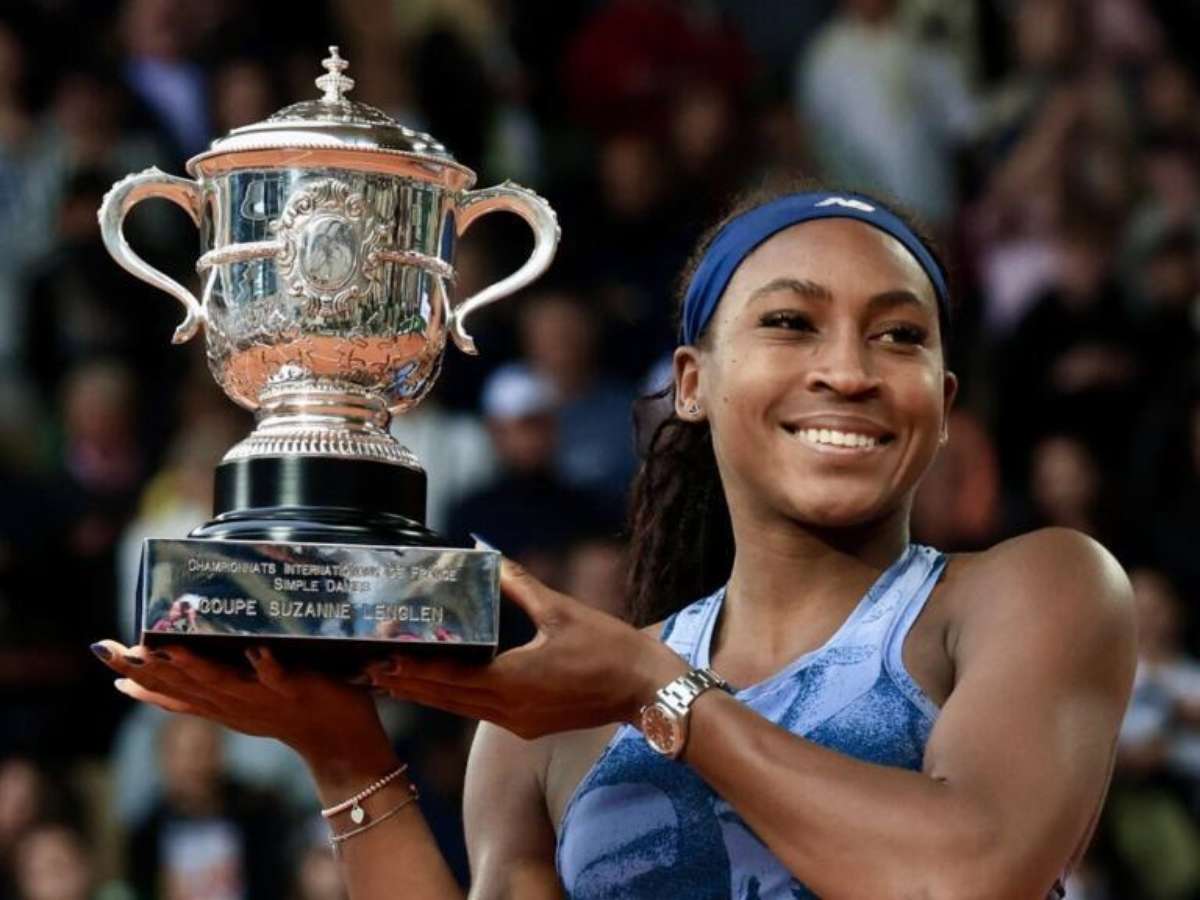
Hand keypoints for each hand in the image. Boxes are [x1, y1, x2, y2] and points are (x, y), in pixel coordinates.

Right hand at [90, 641, 392, 765]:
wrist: (339, 743)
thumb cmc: (288, 712)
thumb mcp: (236, 702)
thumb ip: (199, 689)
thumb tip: (165, 676)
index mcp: (219, 703)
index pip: (168, 687)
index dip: (134, 671)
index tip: (101, 651)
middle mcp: (234, 702)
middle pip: (186, 685)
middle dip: (151, 667)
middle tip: (117, 648)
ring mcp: (264, 698)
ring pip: (224, 683)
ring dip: (198, 667)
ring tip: (173, 647)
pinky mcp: (299, 691)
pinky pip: (281, 677)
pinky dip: (268, 666)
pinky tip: (257, 651)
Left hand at [365, 558, 687, 738]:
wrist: (647, 691)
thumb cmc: (609, 649)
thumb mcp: (561, 610)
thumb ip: (518, 583)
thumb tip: (487, 554)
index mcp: (513, 682)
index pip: (447, 679)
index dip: (410, 670)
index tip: (379, 660)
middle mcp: (509, 710)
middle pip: (445, 699)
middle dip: (406, 685)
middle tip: (368, 671)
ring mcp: (518, 722)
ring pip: (460, 709)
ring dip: (427, 694)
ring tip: (392, 680)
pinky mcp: (529, 725)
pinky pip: (481, 711)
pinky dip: (456, 698)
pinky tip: (443, 686)